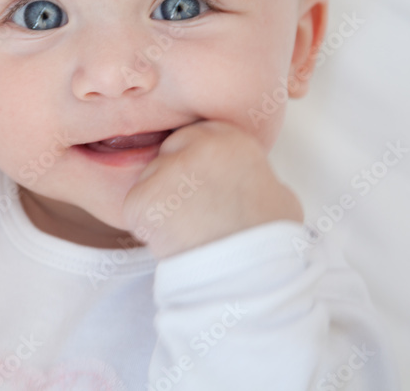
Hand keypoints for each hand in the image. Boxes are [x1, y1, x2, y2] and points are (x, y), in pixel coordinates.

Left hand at [121, 120, 302, 258]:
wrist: (252, 273)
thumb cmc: (268, 240)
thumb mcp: (275, 192)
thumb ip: (246, 174)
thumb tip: (238, 181)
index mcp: (233, 138)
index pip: (193, 137)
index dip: (192, 166)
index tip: (197, 189)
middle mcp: (200, 144)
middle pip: (167, 155)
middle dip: (172, 184)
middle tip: (188, 215)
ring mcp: (170, 169)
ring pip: (149, 181)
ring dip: (159, 206)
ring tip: (186, 233)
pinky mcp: (145, 197)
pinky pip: (134, 209)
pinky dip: (145, 228)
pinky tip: (172, 241)